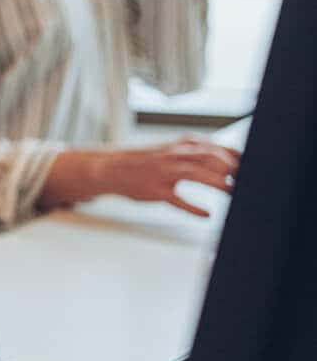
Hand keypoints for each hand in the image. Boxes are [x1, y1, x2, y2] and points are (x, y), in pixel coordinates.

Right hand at [84, 136, 238, 215]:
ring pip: (194, 173)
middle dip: (230, 167)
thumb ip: (198, 153)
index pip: (215, 146)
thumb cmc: (145, 161)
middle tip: (246, 180)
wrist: (110, 167)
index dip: (235, 156)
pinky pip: (176, 199)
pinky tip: (206, 214)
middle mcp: (173, 155)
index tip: (250, 166)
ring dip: (217, 182)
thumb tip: (229, 160)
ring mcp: (163, 173)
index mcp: (180, 145)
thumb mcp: (172, 151)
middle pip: (208, 156)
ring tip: (233, 192)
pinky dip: (193, 208)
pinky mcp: (155, 191)